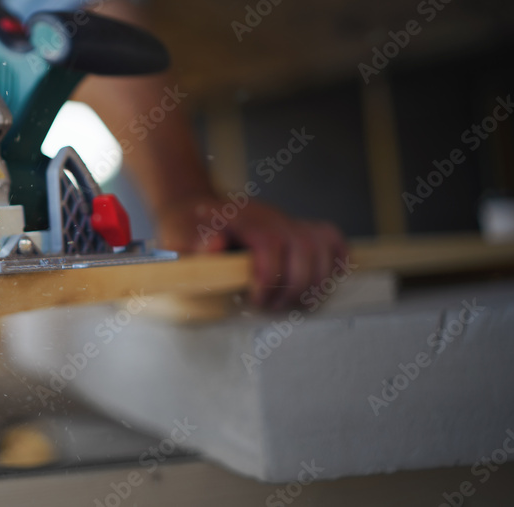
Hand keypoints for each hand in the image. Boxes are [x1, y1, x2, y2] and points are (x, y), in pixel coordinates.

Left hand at [157, 195, 346, 309]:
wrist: (191, 209)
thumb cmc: (185, 229)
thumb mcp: (177, 236)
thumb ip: (192, 242)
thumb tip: (215, 244)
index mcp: (241, 218)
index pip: (270, 242)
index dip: (269, 275)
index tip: (255, 299)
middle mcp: (270, 217)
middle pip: (303, 246)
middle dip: (293, 285)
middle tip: (272, 306)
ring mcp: (286, 222)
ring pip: (321, 245)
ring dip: (315, 280)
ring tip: (294, 302)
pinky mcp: (296, 229)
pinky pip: (330, 237)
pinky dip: (336, 260)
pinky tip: (322, 282)